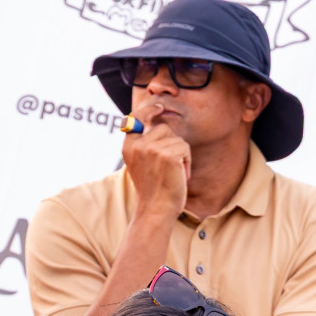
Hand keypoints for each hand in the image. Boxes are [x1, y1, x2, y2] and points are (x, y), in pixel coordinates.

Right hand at [122, 100, 189, 219]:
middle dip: (172, 143)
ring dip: (181, 154)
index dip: (149, 109)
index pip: (136, 118)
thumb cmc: (153, 188)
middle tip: (167, 166)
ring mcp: (151, 149)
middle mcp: (137, 146)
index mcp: (128, 147)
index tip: (160, 106)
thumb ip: (144, 144)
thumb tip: (155, 120)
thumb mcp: (142, 163)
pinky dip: (187, 162)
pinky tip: (179, 175)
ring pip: (176, 138)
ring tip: (172, 171)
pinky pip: (185, 148)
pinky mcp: (166, 155)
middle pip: (163, 128)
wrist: (155, 209)